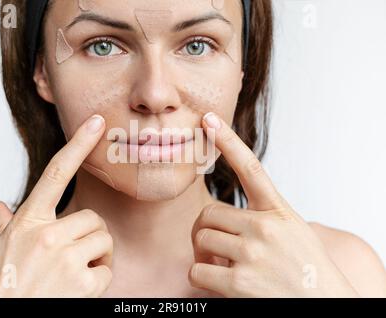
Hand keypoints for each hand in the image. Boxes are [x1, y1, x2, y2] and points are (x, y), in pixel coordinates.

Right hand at [0, 115, 112, 297]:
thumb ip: (4, 226)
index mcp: (29, 221)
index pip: (56, 172)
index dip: (78, 144)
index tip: (96, 123)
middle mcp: (47, 235)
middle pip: (93, 218)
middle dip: (90, 236)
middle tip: (76, 255)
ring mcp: (65, 258)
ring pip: (103, 240)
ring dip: (97, 256)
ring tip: (75, 272)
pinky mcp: (82, 283)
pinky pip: (107, 270)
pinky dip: (98, 279)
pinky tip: (79, 289)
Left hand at [189, 112, 358, 296]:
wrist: (326, 307)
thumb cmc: (306, 271)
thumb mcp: (294, 232)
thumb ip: (263, 218)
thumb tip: (219, 220)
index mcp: (279, 212)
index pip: (250, 168)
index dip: (228, 141)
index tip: (209, 119)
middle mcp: (266, 228)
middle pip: (208, 214)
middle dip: (206, 231)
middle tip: (215, 248)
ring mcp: (253, 254)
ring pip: (201, 239)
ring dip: (204, 255)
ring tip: (225, 267)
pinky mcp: (239, 284)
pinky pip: (196, 270)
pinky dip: (202, 278)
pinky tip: (223, 285)